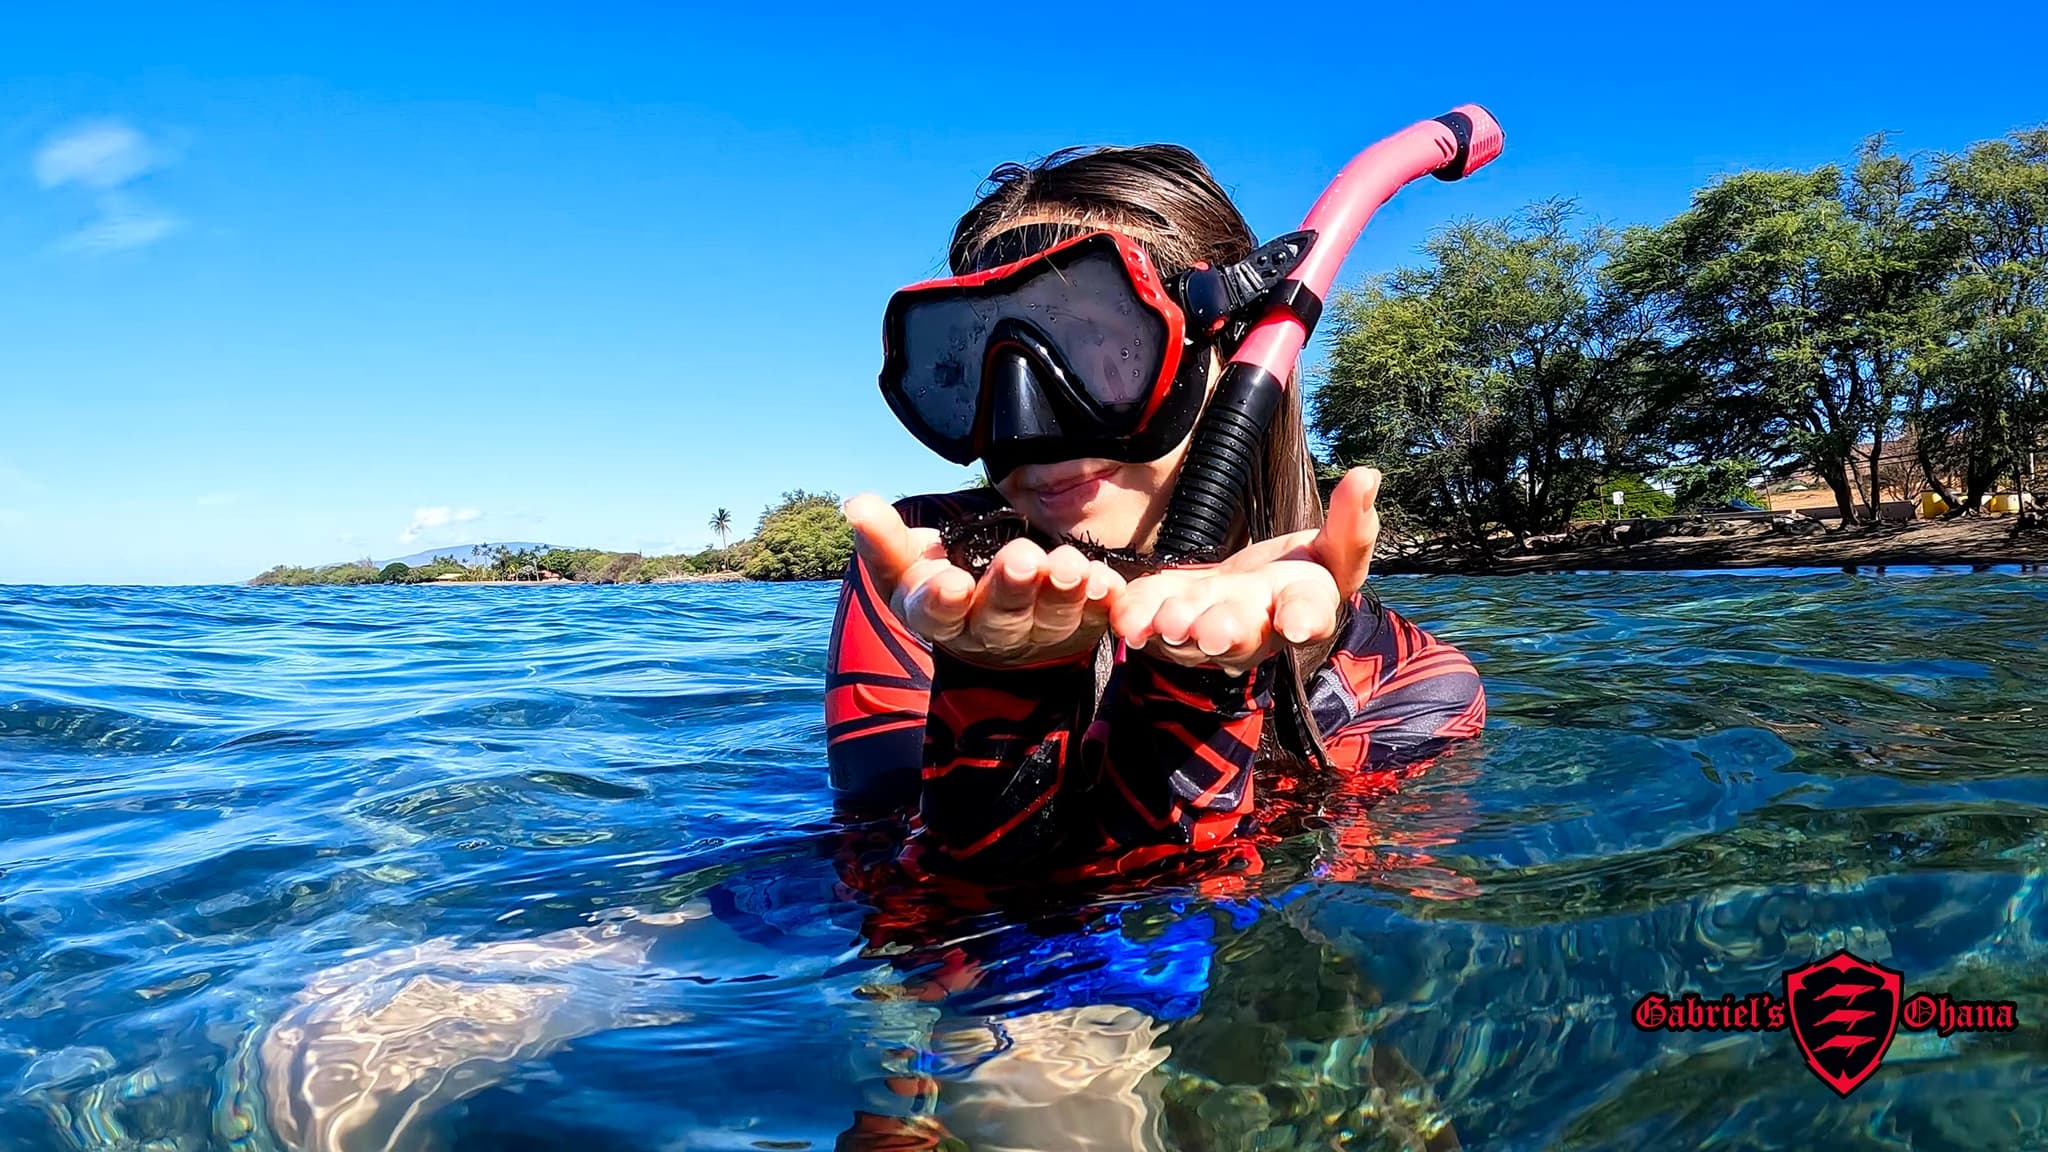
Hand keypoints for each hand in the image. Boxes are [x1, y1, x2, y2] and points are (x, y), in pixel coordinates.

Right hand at [844, 495, 1125, 667]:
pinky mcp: (1079, 626)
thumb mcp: (909, 560)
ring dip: (1060, 591)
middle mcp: (989, 634)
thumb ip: (883, 537)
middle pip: (1000, 619)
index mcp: (940, 616)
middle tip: (1021, 560)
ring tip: (1067, 564)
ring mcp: (1038, 635)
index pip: (935, 616)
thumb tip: (855, 504)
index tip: (950, 582)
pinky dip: (1100, 600)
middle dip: (1010, 590)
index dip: (942, 602)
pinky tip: (1103, 581)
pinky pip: (1094, 616)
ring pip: (1050, 619)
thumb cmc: (944, 577)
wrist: (1000, 607)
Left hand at [1110, 468, 1380, 674]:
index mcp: (1301, 608)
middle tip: (1213, 629)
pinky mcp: (1161, 617)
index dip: (1304, 618)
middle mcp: (1252, 630)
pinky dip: (1130, 613)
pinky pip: (1143, 618)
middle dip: (1227, 630)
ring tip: (1167, 620)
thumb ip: (1351, 522)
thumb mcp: (1332, 550)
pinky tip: (1117, 606)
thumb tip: (1368, 475)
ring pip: (1188, 636)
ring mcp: (1203, 631)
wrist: (1247, 593)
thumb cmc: (1295, 575)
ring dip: (1175, 626)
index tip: (1297, 623)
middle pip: (1241, 634)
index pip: (1309, 614)